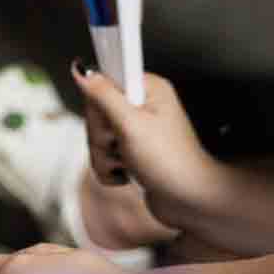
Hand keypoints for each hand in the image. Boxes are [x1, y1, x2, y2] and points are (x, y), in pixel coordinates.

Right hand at [71, 65, 226, 233]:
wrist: (190, 204)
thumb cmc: (172, 164)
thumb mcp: (132, 125)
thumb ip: (103, 95)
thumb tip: (83, 70)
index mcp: (147, 88)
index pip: (104, 79)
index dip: (100, 102)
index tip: (113, 119)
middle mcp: (141, 105)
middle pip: (95, 110)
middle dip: (102, 135)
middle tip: (123, 144)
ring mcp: (135, 130)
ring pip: (96, 135)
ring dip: (106, 155)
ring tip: (129, 162)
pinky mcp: (130, 152)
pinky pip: (101, 155)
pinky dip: (109, 168)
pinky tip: (128, 173)